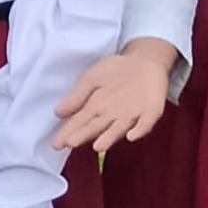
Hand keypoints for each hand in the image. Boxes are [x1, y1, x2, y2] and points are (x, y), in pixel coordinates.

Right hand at [54, 40, 176, 158]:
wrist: (145, 60)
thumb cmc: (116, 70)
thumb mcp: (92, 78)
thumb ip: (77, 96)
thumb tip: (58, 113)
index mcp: (96, 108)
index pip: (80, 122)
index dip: (68, 132)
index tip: (56, 143)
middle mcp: (112, 116)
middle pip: (96, 127)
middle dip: (84, 135)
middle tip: (70, 143)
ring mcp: (132, 115)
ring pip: (118, 129)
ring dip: (109, 138)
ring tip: (98, 146)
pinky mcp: (151, 112)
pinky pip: (145, 123)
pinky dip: (139, 130)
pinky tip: (131, 136)